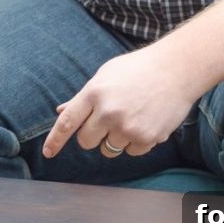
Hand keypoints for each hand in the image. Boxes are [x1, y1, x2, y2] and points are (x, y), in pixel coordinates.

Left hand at [41, 43, 193, 159]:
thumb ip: (83, 97)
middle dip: (93, 134)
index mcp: (94, 92)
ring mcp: (127, 127)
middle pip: (86, 141)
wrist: (176, 69)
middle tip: (109, 117)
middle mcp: (108, 111)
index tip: (48, 153)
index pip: (68, 122)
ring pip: (108, 149)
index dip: (55, 140)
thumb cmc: (138, 69)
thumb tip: (61, 112)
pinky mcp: (145, 138)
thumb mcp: (106, 75)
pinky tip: (146, 120)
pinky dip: (136, 141)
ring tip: (133, 114)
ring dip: (116, 138)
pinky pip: (131, 152)